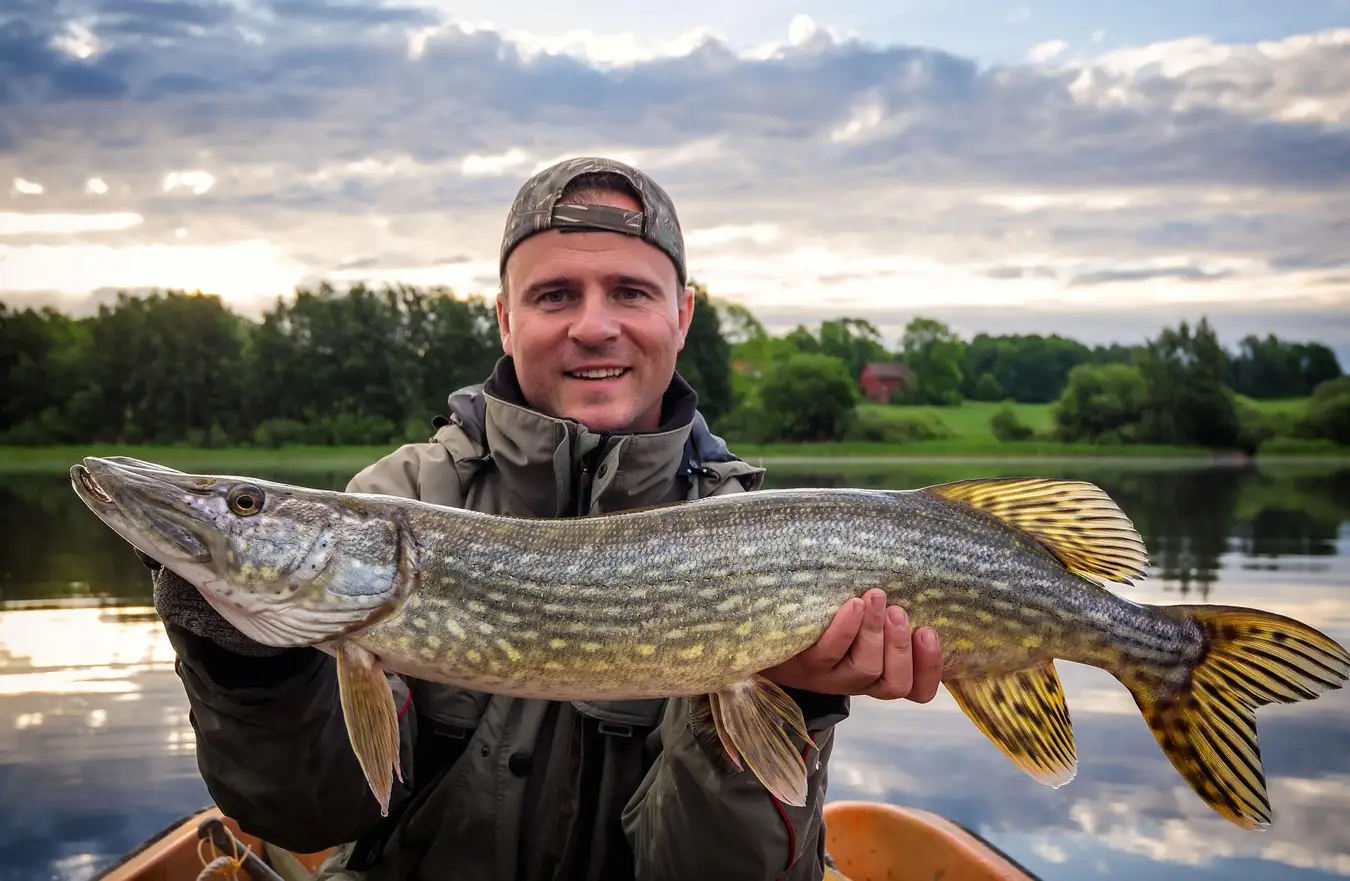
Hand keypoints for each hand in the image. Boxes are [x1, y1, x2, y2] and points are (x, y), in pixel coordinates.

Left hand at [762, 589, 941, 701]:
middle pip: (893, 683)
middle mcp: (857, 681)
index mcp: (879, 674)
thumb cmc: (822, 619)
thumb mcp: (858, 619)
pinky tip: (852, 605)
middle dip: (902, 646)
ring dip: (875, 633)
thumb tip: (914, 572)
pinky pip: (828, 653)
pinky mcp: (803, 665)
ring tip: (874, 598)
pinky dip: (845, 628)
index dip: (930, 667)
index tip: (929, 631)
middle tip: (897, 612)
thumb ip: (885, 609)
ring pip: (864, 669)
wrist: (763, 636)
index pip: (916, 688)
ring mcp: (829, 677)